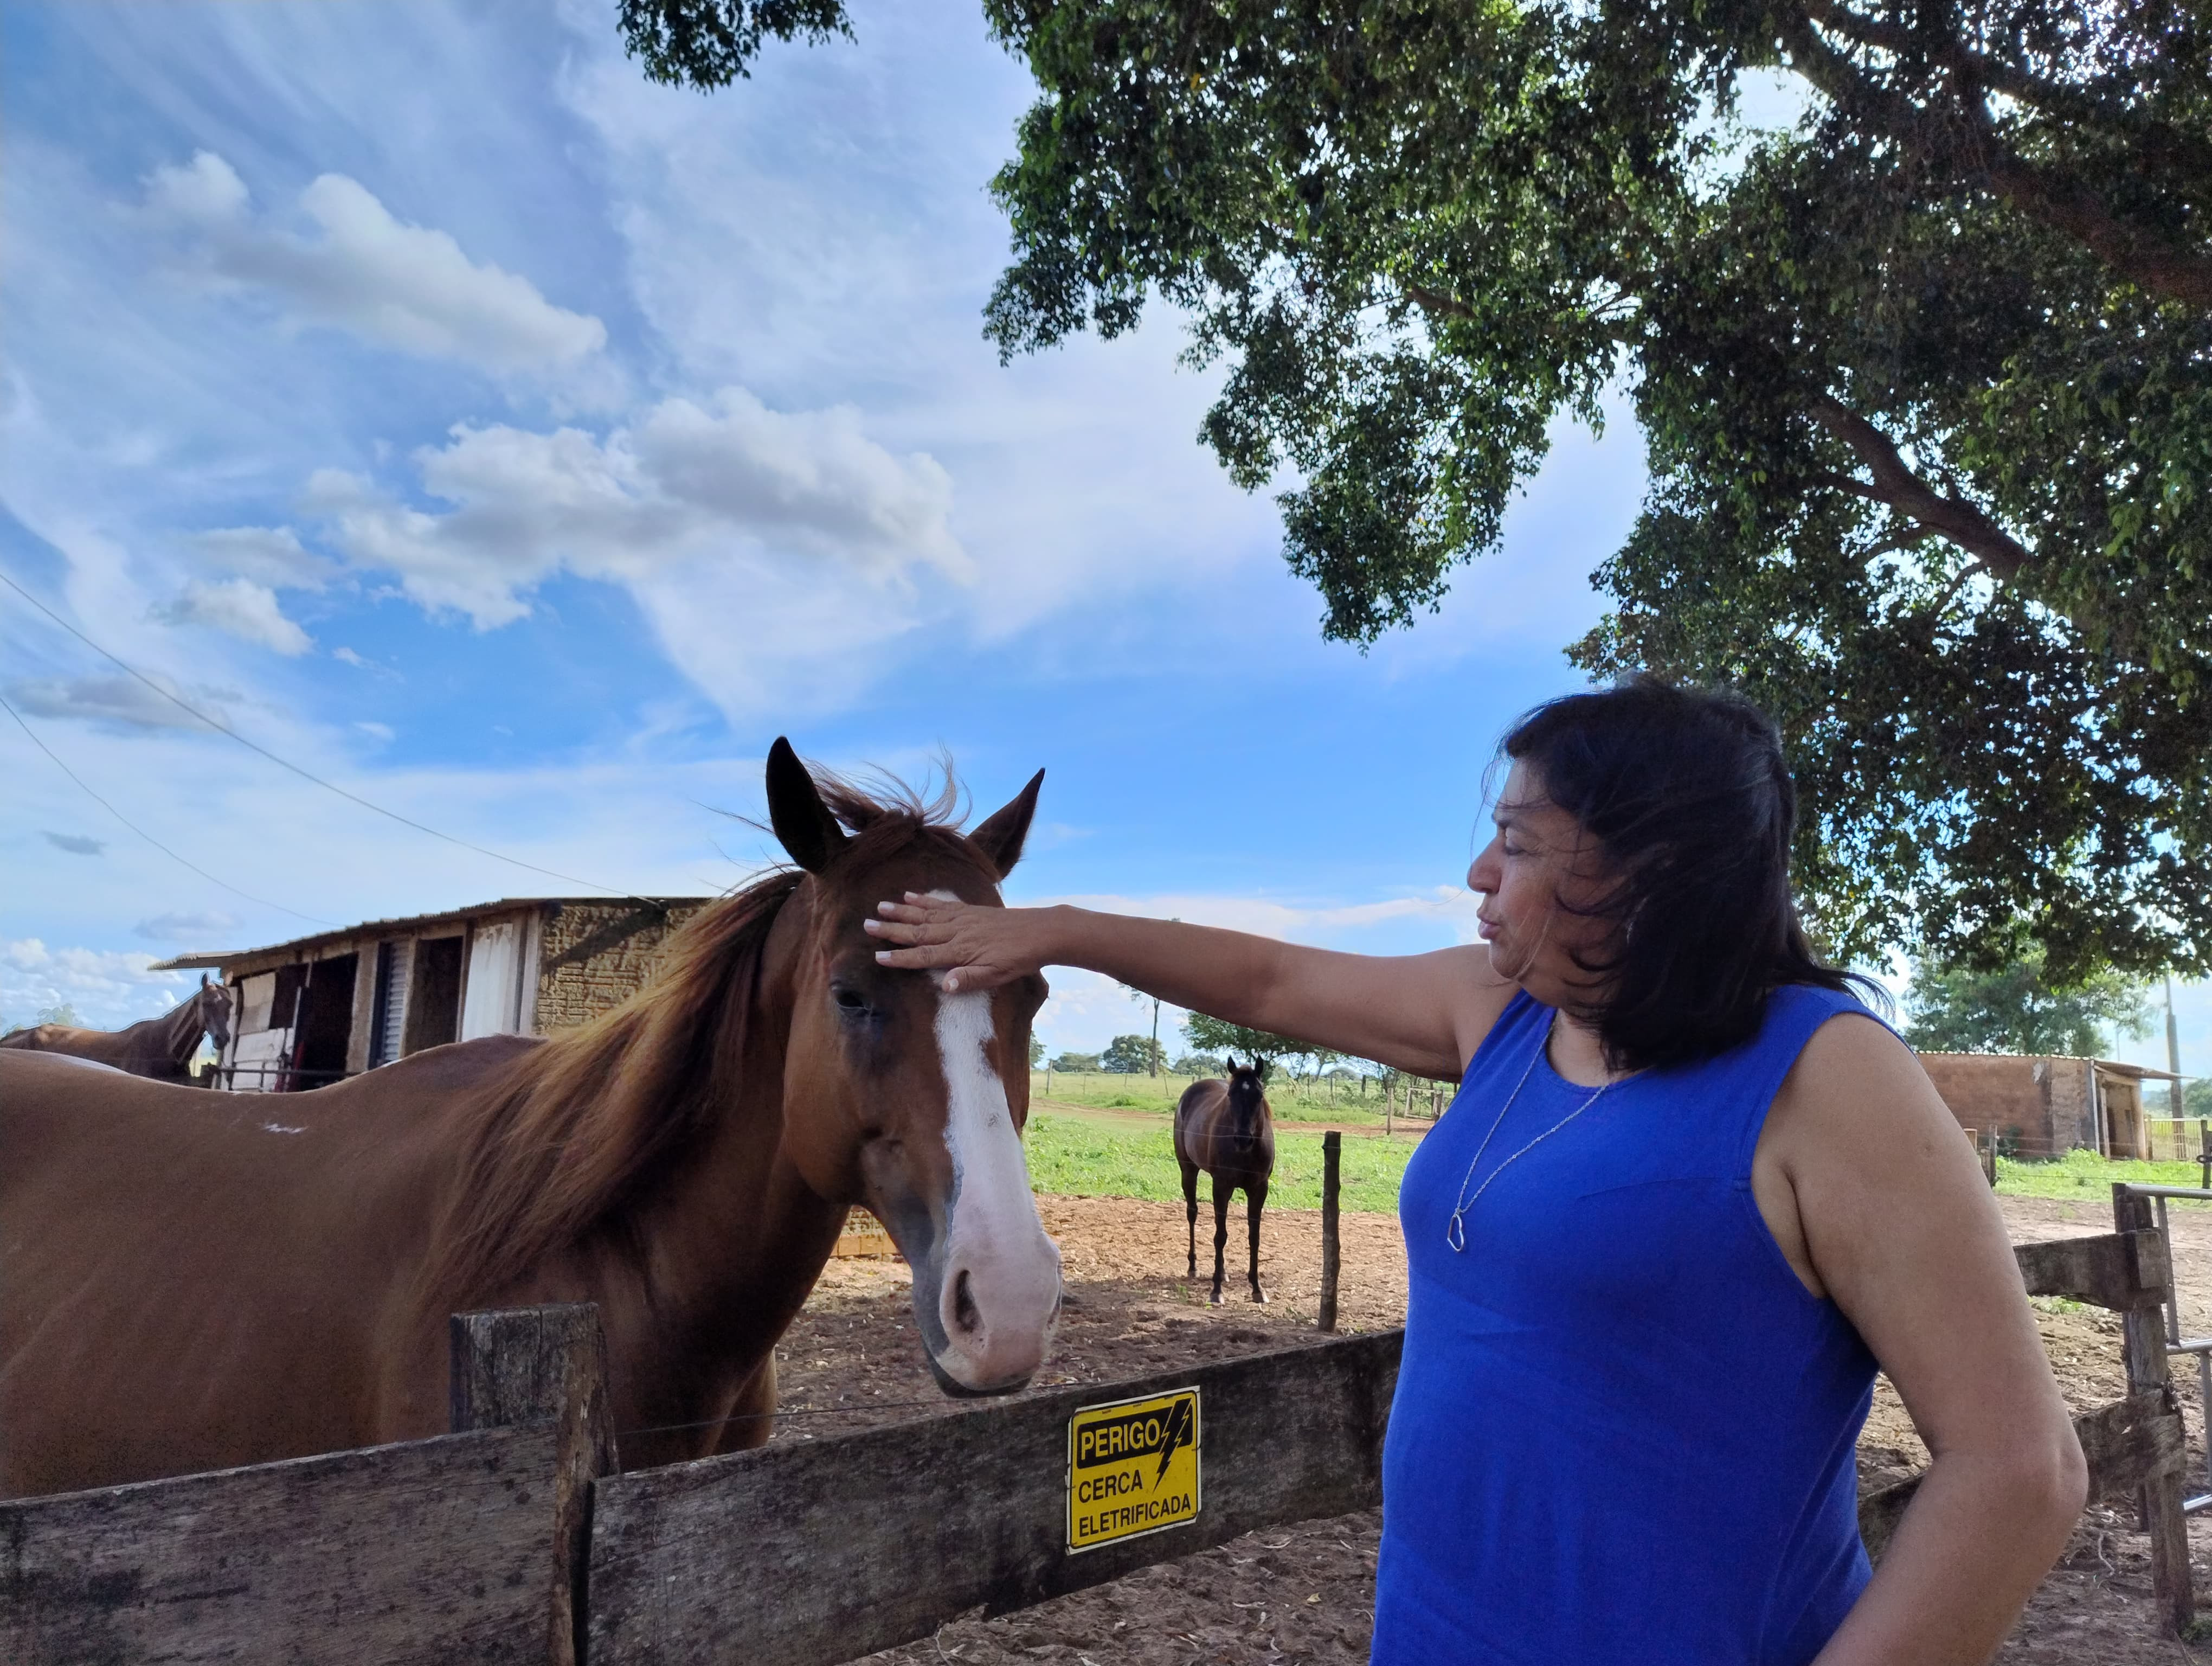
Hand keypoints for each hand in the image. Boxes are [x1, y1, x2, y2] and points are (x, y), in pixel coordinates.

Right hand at [864, 893, 1052, 992]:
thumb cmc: (1020, 959)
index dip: (900, 958)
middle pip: (918, 931)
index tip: (878, 958)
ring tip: (880, 907)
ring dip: (902, 911)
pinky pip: (942, 904)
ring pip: (925, 914)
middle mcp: (957, 932)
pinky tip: (910, 895)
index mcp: (961, 952)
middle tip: (866, 926)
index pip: (924, 955)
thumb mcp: (997, 975)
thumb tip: (944, 985)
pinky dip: (924, 900)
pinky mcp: (970, 910)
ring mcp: (962, 918)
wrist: (1042, 932)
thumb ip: (970, 979)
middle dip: (891, 930)